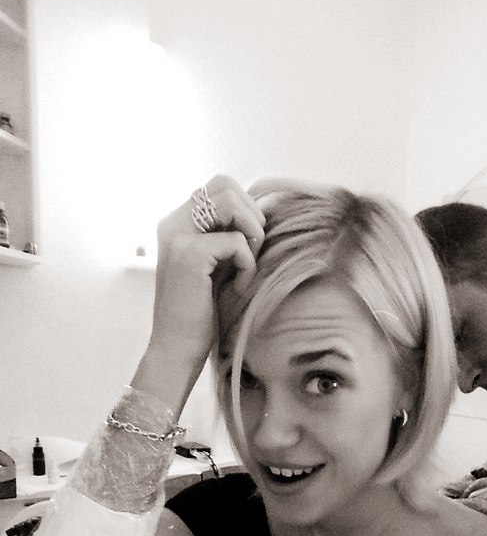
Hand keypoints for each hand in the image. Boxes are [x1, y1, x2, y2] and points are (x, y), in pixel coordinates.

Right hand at [133, 175, 265, 411]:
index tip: (248, 246)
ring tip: (246, 266)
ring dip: (251, 233)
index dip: (244, 209)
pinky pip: (236, 241)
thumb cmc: (201, 314)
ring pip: (231, 201)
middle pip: (225, 185)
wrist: (177, 349)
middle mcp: (172, 223)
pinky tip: (238, 287)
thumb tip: (264, 210)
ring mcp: (176, 236)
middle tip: (251, 254)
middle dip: (251, 216)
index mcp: (176, 223)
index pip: (219, 187)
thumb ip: (229, 236)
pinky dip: (247, 264)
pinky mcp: (188, 254)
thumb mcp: (218, 266)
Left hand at [464, 475, 486, 535]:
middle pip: (479, 488)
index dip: (475, 491)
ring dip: (465, 505)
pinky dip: (464, 510)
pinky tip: (459, 517)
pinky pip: (474, 506)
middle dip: (468, 498)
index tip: (467, 498)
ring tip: (456, 514)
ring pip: (475, 496)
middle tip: (458, 507)